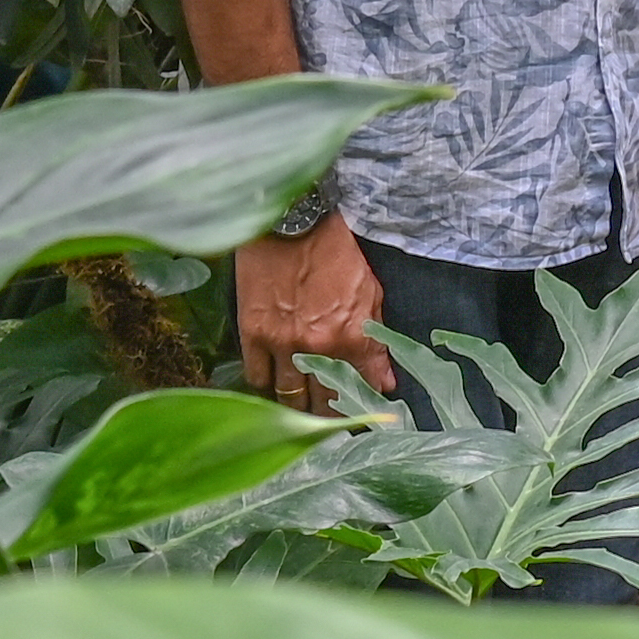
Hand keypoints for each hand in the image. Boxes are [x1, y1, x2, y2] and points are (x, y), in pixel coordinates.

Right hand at [232, 217, 384, 408]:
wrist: (292, 222)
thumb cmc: (335, 252)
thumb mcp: (369, 292)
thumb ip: (377, 340)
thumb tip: (386, 381)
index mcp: (351, 337)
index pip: (361, 389)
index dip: (362, 405)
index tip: (362, 412)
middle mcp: (317, 347)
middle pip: (322, 402)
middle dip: (329, 413)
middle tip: (330, 415)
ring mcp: (282, 343)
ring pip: (288, 396)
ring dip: (297, 404)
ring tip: (302, 406)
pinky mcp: (253, 333)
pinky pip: (258, 377)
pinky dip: (266, 383)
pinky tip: (274, 381)